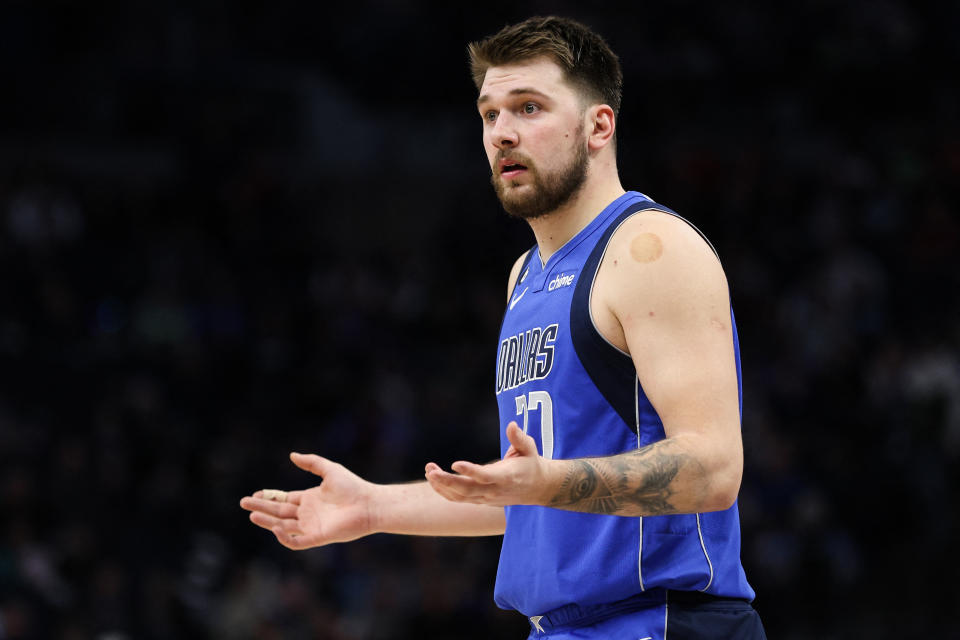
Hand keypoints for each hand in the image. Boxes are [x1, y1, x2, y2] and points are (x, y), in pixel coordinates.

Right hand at [240, 453, 375, 549]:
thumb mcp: (329, 470)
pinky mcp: (318, 537)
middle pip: (279, 512)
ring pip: (283, 527)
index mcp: (309, 499)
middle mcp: (308, 514)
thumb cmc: (353, 486)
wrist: (369, 503)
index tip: (254, 494)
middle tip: (243, 503)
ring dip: (268, 522)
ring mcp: (311, 526)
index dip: (268, 497)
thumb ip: (312, 462)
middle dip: (261, 508)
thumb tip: (292, 455)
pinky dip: (285, 537)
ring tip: (253, 515)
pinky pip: (297, 542)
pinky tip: (275, 528)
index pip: (283, 500)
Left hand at [425, 422, 553, 506]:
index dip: (470, 471)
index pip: (486, 477)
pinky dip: (445, 492)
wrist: (538, 488)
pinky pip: (459, 499)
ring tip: (429, 471)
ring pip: (460, 497)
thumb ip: (519, 438)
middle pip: (468, 490)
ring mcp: (486, 498)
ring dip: (442, 486)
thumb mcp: (529, 448)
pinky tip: (433, 479)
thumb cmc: (531, 463)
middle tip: (431, 470)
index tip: (455, 464)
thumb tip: (512, 425)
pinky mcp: (481, 500)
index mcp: (506, 477)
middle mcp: (495, 490)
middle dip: (447, 482)